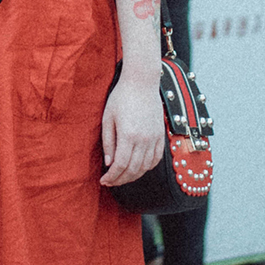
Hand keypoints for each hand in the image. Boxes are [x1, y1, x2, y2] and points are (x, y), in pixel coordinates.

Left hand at [100, 72, 163, 187]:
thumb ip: (108, 142)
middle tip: (111, 182)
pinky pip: (156, 158)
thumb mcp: (108, 118)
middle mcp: (143, 139)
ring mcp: (154, 138)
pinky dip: (147, 167)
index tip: (104, 180)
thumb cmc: (121, 97)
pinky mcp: (161, 135)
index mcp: (128, 135)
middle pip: (133, 169)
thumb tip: (109, 163)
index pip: (120, 165)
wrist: (142, 82)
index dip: (112, 176)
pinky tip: (138, 168)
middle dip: (120, 179)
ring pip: (146, 166)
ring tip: (123, 176)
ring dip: (134, 175)